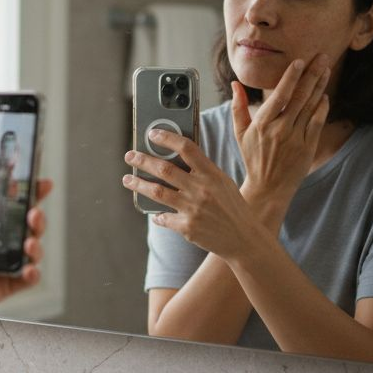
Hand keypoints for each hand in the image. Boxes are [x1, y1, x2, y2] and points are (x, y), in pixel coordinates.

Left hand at [0, 167, 52, 330]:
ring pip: (30, 250)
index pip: (7, 205)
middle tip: (33, 213)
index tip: (38, 182)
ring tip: (29, 241)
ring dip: (36, 242)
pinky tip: (29, 268)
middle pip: (24, 226)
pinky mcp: (3, 286)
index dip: (25, 194)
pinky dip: (33, 273)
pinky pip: (26, 279)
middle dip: (36, 216)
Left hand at [122, 132, 259, 259]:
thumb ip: (203, 170)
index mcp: (211, 174)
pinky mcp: (187, 228)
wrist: (244, 238)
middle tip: (129, 156)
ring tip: (127, 179)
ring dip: (139, 184)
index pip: (186, 148)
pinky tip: (153, 214)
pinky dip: (157, 215)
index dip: (167, 138)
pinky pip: (163, 218)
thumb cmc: (232, 207)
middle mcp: (201, 189)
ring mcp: (193, 209)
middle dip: (143, 160)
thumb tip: (178, 157)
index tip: (152, 134)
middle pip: (165, 169)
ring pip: (157, 191)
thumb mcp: (223, 182)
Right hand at [232, 54, 330, 207]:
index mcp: (262, 124)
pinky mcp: (308, 147)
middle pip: (300, 97)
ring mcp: (296, 139)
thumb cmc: (253, 158)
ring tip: (326, 70)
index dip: (291, 77)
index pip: (280, 95)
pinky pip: (317, 123)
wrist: (268, 187)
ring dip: (320, 86)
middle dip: (312, 74)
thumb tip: (236, 84)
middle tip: (322, 57)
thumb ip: (238, 107)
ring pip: (311, 107)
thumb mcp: (240, 133)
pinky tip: (324, 96)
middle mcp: (280, 130)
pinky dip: (322, 108)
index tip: (299, 61)